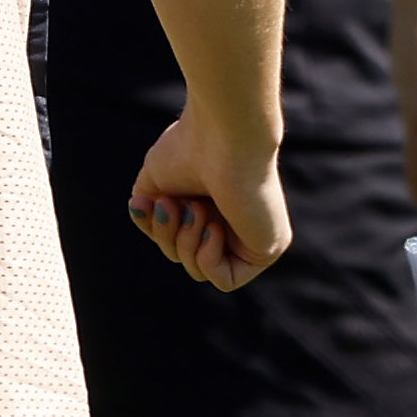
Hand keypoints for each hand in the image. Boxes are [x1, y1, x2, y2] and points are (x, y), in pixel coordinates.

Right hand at [122, 111, 288, 291]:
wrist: (223, 135)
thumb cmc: (188, 149)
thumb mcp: (153, 184)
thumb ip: (151, 214)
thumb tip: (151, 220)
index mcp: (210, 208)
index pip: (175, 241)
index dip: (157, 230)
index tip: (149, 202)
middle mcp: (233, 224)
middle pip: (184, 258)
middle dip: (167, 236)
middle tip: (172, 204)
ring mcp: (251, 237)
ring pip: (200, 270)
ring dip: (186, 243)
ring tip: (196, 210)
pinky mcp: (267, 248)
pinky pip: (225, 280)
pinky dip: (207, 259)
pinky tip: (213, 228)